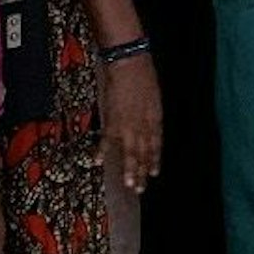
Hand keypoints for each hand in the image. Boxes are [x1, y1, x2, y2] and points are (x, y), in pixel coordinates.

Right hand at [100, 55, 163, 193]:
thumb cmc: (144, 76)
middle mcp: (143, 126)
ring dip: (129, 169)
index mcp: (155, 119)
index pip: (155, 144)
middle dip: (142, 171)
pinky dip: (101, 150)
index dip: (154, 160)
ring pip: (129, 151)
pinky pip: (106, 139)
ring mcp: (127, 124)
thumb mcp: (155, 97)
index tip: (154, 174)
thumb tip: (150, 125)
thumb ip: (152, 114)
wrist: (130, 64)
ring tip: (128, 184)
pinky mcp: (112, 119)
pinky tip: (97, 161)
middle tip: (140, 188)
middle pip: (143, 153)